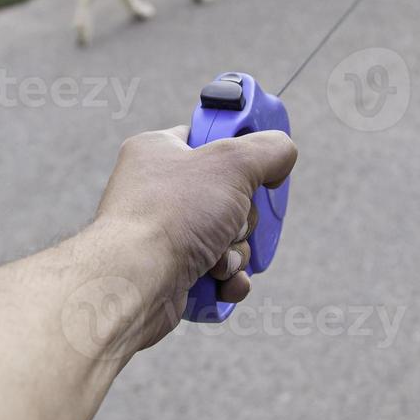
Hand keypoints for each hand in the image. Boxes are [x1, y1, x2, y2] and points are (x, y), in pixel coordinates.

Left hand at [89, 126, 297, 351]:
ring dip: (236, 252)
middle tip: (231, 220)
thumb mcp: (233, 163)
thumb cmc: (172, 214)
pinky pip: (218, 272)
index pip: (208, 138)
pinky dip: (227, 279)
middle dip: (242, 218)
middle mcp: (158, 192)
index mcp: (159, 152)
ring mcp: (164, 234)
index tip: (256, 160)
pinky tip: (220, 282)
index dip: (237, 150)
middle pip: (230, 196)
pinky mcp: (171, 272)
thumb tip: (283, 154)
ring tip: (217, 259)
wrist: (136, 281)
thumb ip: (268, 149)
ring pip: (228, 238)